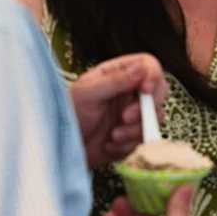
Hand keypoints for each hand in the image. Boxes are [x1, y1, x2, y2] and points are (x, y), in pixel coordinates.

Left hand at [70, 54, 168, 169]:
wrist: (57, 150)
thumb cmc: (66, 114)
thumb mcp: (87, 93)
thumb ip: (115, 81)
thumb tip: (142, 69)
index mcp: (119, 74)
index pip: (148, 65)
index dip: (153, 75)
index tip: (145, 90)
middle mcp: (129, 92)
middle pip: (159, 91)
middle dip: (146, 107)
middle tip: (125, 117)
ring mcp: (132, 116)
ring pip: (154, 118)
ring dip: (135, 130)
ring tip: (113, 135)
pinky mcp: (131, 137)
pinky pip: (142, 140)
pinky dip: (128, 145)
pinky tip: (109, 145)